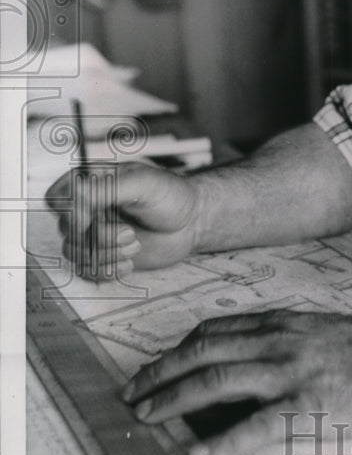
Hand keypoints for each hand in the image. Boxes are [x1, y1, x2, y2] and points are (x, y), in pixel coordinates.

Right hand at [45, 161, 200, 277]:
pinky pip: (86, 271)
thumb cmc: (171, 196)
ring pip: (75, 254)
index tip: (93, 219)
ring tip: (135, 246)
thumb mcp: (144, 184)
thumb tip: (75, 193)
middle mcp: (86, 208)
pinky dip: (108, 271)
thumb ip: (107, 188)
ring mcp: (93, 233)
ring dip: (107, 255)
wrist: (191, 224)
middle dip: (100, 237)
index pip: (58, 199)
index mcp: (91, 182)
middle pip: (67, 231)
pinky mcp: (102, 255)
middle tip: (131, 233)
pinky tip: (130, 263)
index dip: (71, 214)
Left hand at [121, 310, 351, 454]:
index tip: (158, 365)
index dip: (179, 349)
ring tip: (147, 415)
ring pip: (217, 379)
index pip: (214, 330)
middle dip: (162, 372)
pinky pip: (255, 426)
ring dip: (174, 398)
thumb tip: (239, 364)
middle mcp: (278, 341)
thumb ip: (279, 341)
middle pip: (205, 352)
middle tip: (134, 391)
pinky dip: (220, 442)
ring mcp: (291, 372)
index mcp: (281, 322)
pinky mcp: (308, 406)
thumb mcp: (317, 332)